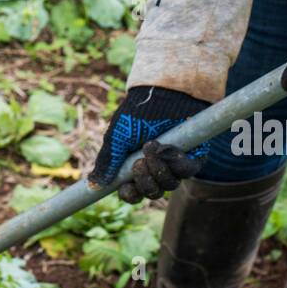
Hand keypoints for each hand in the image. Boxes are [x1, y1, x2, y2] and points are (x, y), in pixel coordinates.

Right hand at [89, 85, 210, 204]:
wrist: (161, 93)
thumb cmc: (137, 113)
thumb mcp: (116, 137)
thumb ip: (106, 162)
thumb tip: (93, 185)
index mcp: (135, 167)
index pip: (133, 192)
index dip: (130, 194)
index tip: (126, 187)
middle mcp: (156, 169)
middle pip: (153, 193)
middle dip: (145, 182)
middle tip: (139, 162)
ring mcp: (175, 164)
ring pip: (170, 185)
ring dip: (159, 169)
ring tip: (151, 146)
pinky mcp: (193, 156)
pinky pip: (187, 172)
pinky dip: (175, 162)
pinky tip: (166, 146)